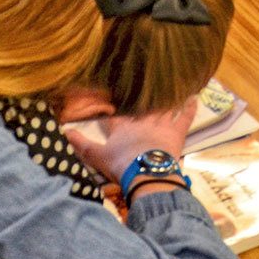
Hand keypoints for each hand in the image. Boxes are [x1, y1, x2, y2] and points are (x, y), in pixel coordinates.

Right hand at [65, 97, 198, 183]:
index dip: (111, 110)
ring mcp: (160, 124)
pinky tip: (194, 97)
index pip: (115, 116)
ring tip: (170, 86)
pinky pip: (184, 117)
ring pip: (163, 107)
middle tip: (145, 86)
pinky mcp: (176, 131)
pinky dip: (190, 107)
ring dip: (166, 99)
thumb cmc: (120, 165)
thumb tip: (64, 132)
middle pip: (141, 107)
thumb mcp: (95, 157)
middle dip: (142, 99)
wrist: (145, 172)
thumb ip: (81, 145)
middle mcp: (141, 121)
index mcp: (121, 127)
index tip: (110, 101)